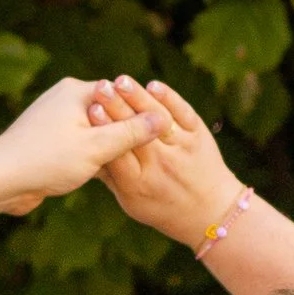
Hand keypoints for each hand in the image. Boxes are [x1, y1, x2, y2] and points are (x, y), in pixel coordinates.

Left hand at [0, 75, 159, 219]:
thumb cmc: (46, 161)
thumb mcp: (97, 148)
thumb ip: (131, 133)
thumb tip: (163, 119)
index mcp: (77, 90)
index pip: (122, 95)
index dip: (140, 116)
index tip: (158, 137)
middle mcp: (64, 97)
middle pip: (108, 111)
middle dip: (123, 133)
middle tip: (144, 154)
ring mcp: (52, 117)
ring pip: (92, 129)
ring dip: (105, 147)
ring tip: (120, 166)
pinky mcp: (44, 137)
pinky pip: (76, 141)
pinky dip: (88, 155)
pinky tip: (97, 173)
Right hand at [83, 74, 241, 247]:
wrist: (209, 213)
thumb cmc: (161, 208)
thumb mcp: (130, 202)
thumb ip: (109, 176)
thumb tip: (83, 152)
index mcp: (138, 184)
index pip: (118, 152)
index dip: (105, 130)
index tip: (91, 110)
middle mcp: (160, 166)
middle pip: (135, 132)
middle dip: (117, 107)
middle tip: (101, 87)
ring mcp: (181, 150)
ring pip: (157, 118)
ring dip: (139, 97)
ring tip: (122, 81)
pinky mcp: (199, 137)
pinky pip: (183, 113)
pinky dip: (169, 98)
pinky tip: (153, 85)